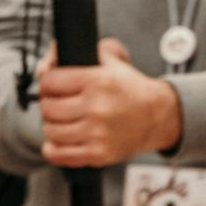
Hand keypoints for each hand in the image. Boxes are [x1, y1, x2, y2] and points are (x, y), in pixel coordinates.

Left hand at [37, 38, 182, 167]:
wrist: (157, 116)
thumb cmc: (132, 89)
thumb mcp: (113, 61)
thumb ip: (84, 51)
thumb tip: (53, 54)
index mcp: (99, 81)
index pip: (50, 81)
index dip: (47, 80)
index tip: (52, 83)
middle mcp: (97, 107)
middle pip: (47, 107)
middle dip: (48, 103)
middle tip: (56, 102)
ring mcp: (97, 133)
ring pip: (50, 130)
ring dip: (51, 125)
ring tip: (61, 120)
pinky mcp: (97, 153)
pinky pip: (59, 154)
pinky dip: (53, 148)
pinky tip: (61, 139)